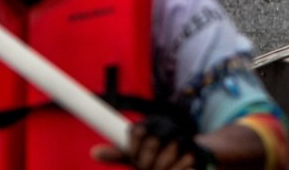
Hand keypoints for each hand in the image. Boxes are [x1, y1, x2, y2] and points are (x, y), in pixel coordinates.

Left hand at [91, 115, 213, 169]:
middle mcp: (165, 125)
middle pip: (151, 144)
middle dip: (147, 164)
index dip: (135, 150)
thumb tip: (94, 153)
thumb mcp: (135, 154)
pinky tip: (177, 168)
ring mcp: (181, 135)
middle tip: (148, 168)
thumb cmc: (156, 155)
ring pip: (166, 156)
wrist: (189, 152)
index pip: (137, 131)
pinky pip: (184, 161)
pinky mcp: (195, 147)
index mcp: (149, 124)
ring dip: (162, 168)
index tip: (136, 159)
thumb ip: (117, 154)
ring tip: (161, 169)